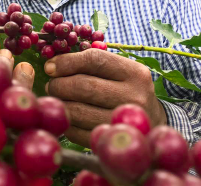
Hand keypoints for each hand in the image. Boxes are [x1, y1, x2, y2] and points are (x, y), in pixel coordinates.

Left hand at [44, 48, 166, 147]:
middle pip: (84, 86)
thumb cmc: (124, 90)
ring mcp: (123, 121)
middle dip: (59, 85)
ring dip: (59, 104)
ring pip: (78, 111)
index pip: (94, 60)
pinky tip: (66, 116)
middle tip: (52, 85)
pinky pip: (77, 132)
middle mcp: (134, 96)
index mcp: (134, 73)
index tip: (50, 67)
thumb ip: (90, 64)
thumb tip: (51, 66)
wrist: (151, 124)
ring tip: (57, 99)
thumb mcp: (118, 72)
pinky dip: (65, 122)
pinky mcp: (110, 140)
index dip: (67, 62)